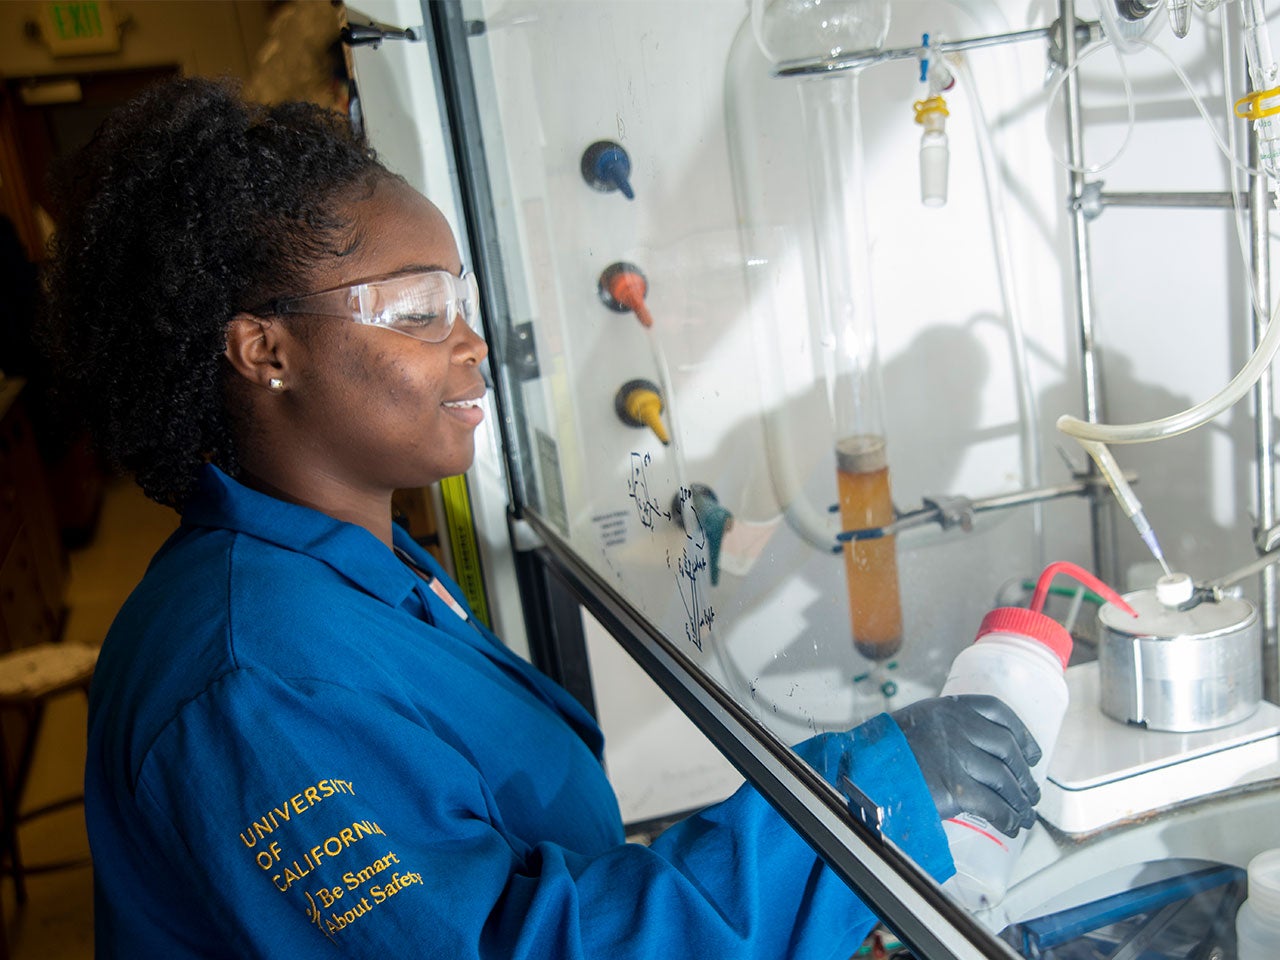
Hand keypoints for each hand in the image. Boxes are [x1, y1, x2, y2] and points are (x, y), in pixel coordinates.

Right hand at [892, 695, 1041, 837]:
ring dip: (1020, 801)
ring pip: (1005, 780)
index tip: (1031, 752)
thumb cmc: (884, 752)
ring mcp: (958, 757)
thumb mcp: (915, 725)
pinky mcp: (956, 789)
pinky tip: (1010, 826)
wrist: (862, 771)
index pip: (998, 712)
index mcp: (948, 708)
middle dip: (1025, 774)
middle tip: (1031, 792)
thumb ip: (943, 730)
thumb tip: (973, 750)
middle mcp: (958, 728)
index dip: (1021, 733)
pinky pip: (994, 806)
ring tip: (1024, 816)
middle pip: (1008, 748)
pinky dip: (1007, 819)